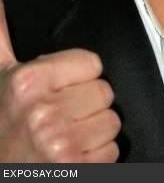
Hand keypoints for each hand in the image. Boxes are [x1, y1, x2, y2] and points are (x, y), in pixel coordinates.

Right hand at [0, 0, 120, 162]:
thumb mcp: (1, 75)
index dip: (78, 76)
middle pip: (104, 92)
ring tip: (68, 135)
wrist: (2, 174)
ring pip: (112, 122)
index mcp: (27, 82)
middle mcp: (44, 113)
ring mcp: (61, 145)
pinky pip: (112, 151)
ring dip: (94, 131)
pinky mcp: (78, 170)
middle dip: (87, 104)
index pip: (92, 63)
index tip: (59, 89)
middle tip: (63, 115)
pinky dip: (97, 156)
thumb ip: (2, 35)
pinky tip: (73, 156)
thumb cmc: (4, 125)